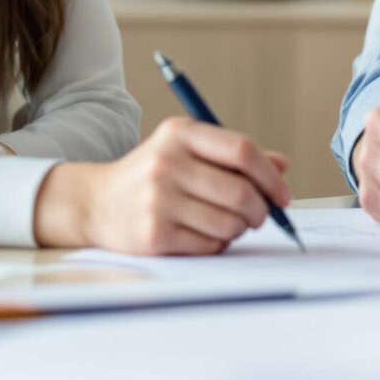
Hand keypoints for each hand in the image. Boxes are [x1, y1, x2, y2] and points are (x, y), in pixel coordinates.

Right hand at [32, 117, 291, 253]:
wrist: (96, 203)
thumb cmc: (154, 175)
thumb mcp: (187, 151)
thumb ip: (234, 156)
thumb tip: (283, 167)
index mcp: (180, 134)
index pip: (242, 150)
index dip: (271, 176)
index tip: (283, 196)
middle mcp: (167, 163)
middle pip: (240, 192)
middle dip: (260, 210)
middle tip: (259, 216)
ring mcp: (158, 200)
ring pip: (229, 223)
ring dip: (239, 230)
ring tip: (227, 224)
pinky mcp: (154, 234)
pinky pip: (210, 246)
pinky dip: (218, 245)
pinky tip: (204, 235)